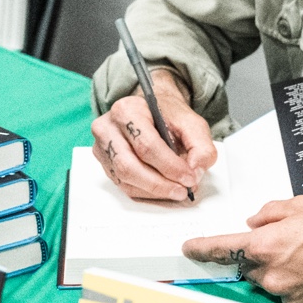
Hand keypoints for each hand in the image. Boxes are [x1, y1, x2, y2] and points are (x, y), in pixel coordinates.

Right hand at [91, 67, 218, 201]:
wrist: (150, 111)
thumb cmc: (167, 116)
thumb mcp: (191, 123)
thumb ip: (201, 147)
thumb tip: (196, 172)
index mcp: (127, 110)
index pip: (146, 145)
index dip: (170, 166)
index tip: (189, 178)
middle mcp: (108, 128)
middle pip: (129, 166)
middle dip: (159, 184)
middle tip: (182, 191)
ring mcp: (102, 147)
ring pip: (124, 179)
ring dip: (153, 191)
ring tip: (175, 191)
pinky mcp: (104, 164)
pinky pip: (123, 186)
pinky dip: (145, 192)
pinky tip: (162, 189)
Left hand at [183, 196, 302, 302]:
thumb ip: (270, 213)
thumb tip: (254, 223)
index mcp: (266, 246)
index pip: (222, 249)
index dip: (202, 249)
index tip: (189, 249)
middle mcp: (272, 275)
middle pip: (250, 267)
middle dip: (261, 255)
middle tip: (289, 241)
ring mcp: (289, 295)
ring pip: (271, 281)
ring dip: (281, 269)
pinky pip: (290, 294)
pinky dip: (298, 283)